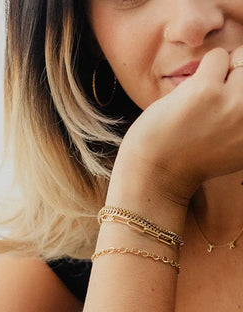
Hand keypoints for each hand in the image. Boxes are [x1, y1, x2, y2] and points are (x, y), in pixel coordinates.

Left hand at [119, 46, 242, 202]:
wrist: (156, 177)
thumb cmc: (192, 155)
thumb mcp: (235, 139)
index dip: (242, 87)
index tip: (224, 110)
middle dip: (234, 77)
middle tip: (211, 106)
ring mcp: (234, 103)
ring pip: (240, 57)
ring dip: (218, 74)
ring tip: (200, 103)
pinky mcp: (207, 91)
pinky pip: (217, 57)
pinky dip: (202, 72)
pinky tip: (189, 99)